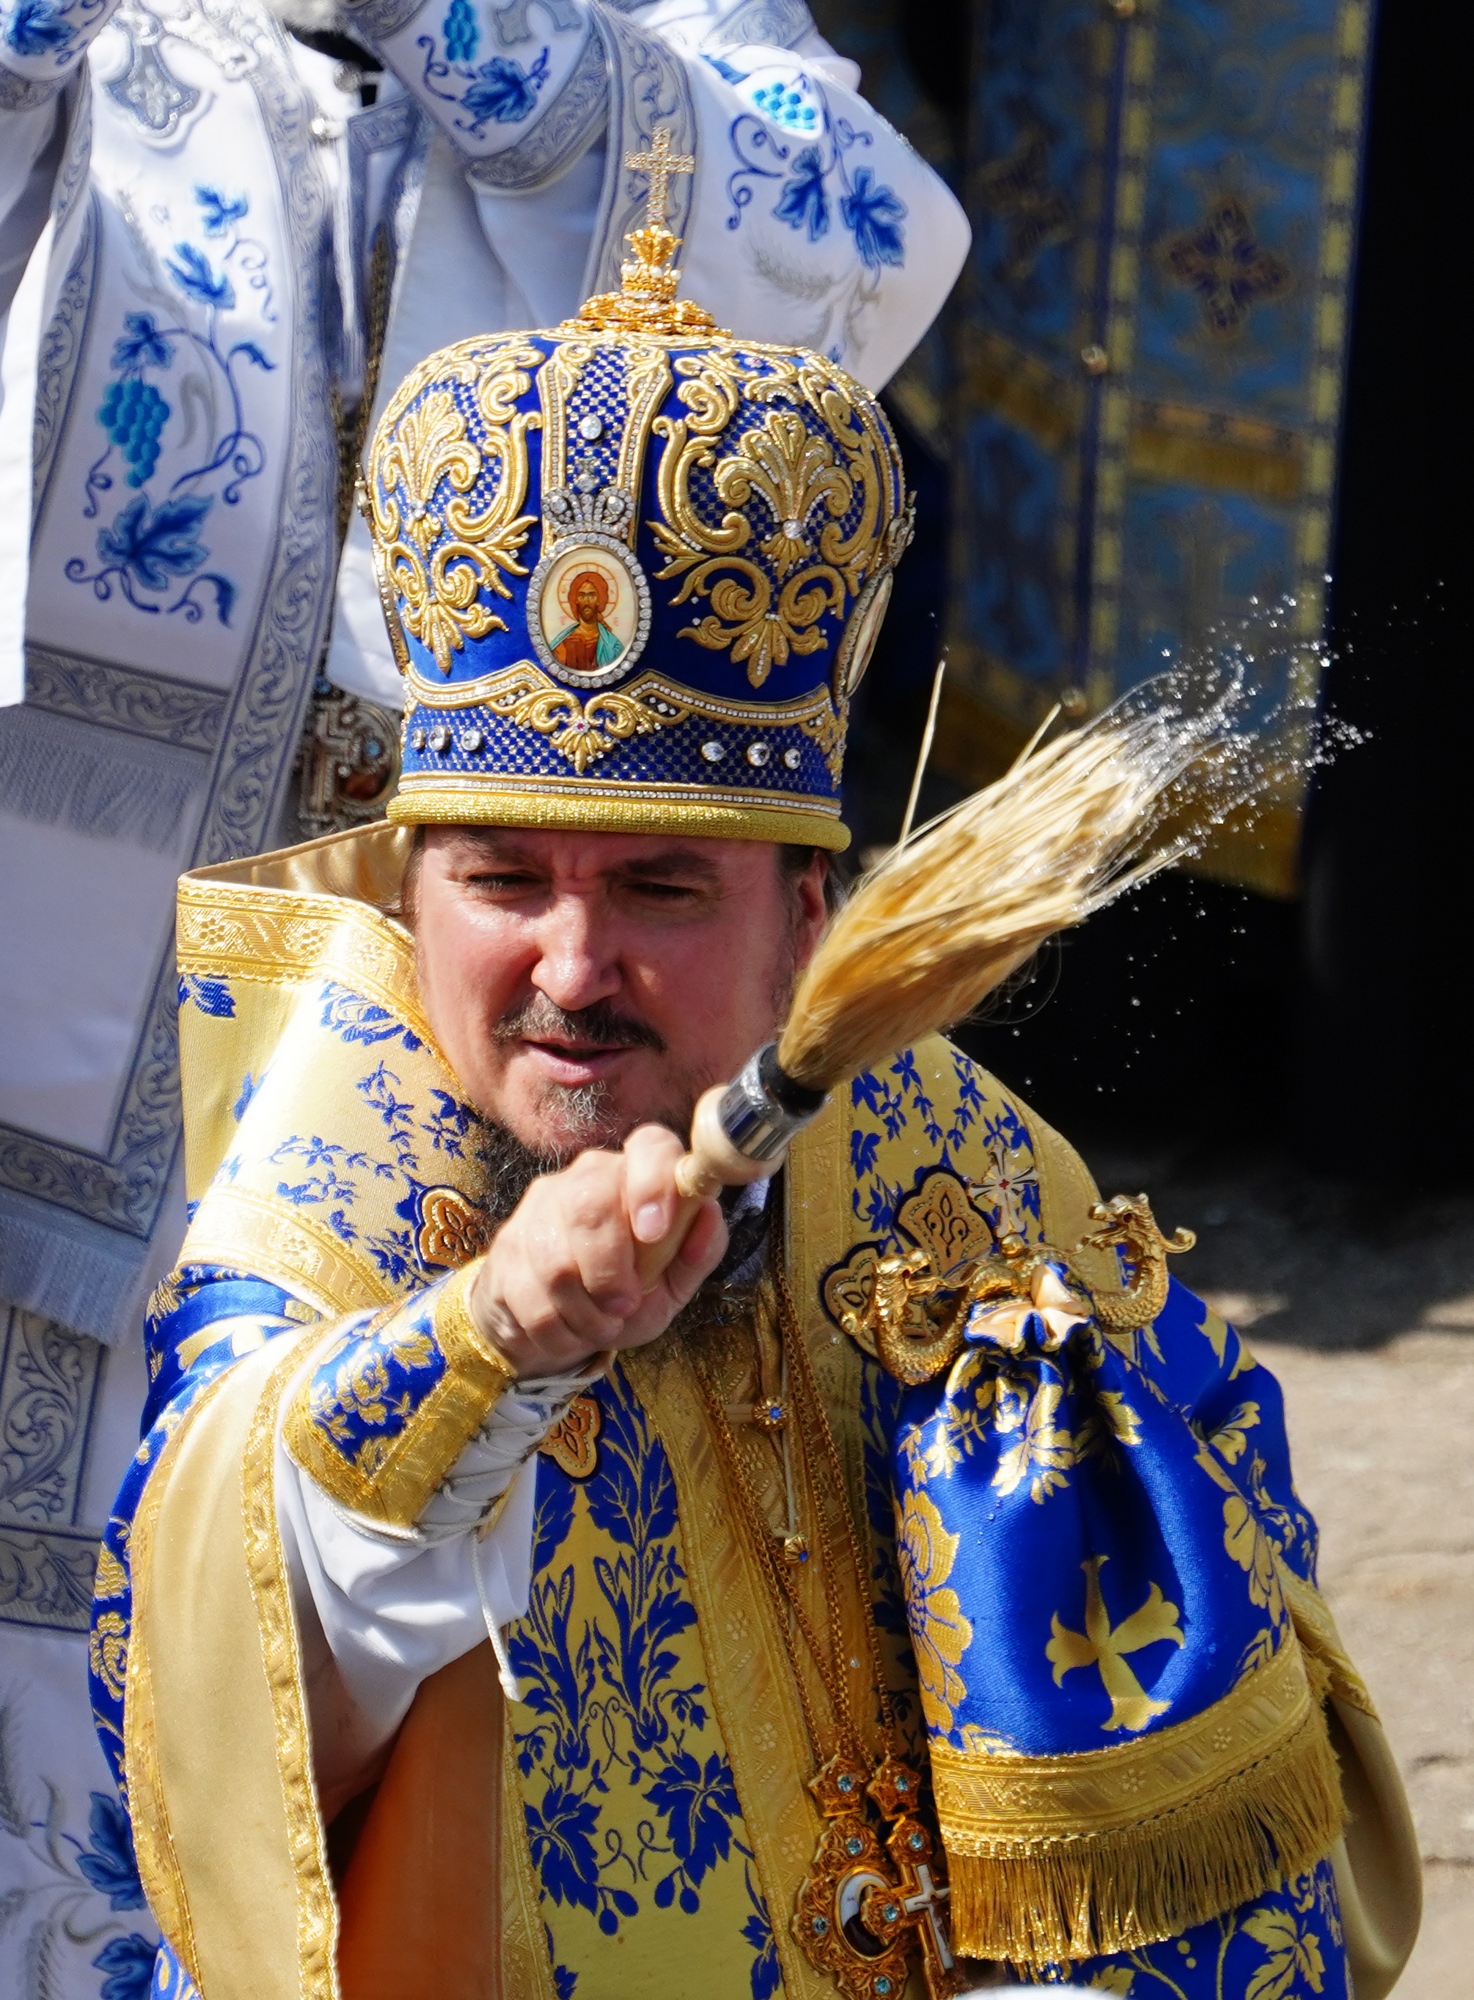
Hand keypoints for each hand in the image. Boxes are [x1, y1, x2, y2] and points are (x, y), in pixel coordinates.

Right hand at [467, 1124, 726, 1376]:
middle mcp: (585, 1177)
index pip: (649, 1145)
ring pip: (556, 1260)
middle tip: (623, 1306)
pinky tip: (566, 1331)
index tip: (654, 1230)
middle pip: (590, 1203)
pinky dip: (555, 1329)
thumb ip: (698, 1253)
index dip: (652, 1181)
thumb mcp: (672, 1284)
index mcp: (637, 1175)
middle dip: (610, 1270)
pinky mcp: (505, 1245)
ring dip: (585, 1313)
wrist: (555, 1325)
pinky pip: (527, 1294)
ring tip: (599, 1326)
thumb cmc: (624, 1297)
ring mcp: (539, 1208)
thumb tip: (709, 1215)